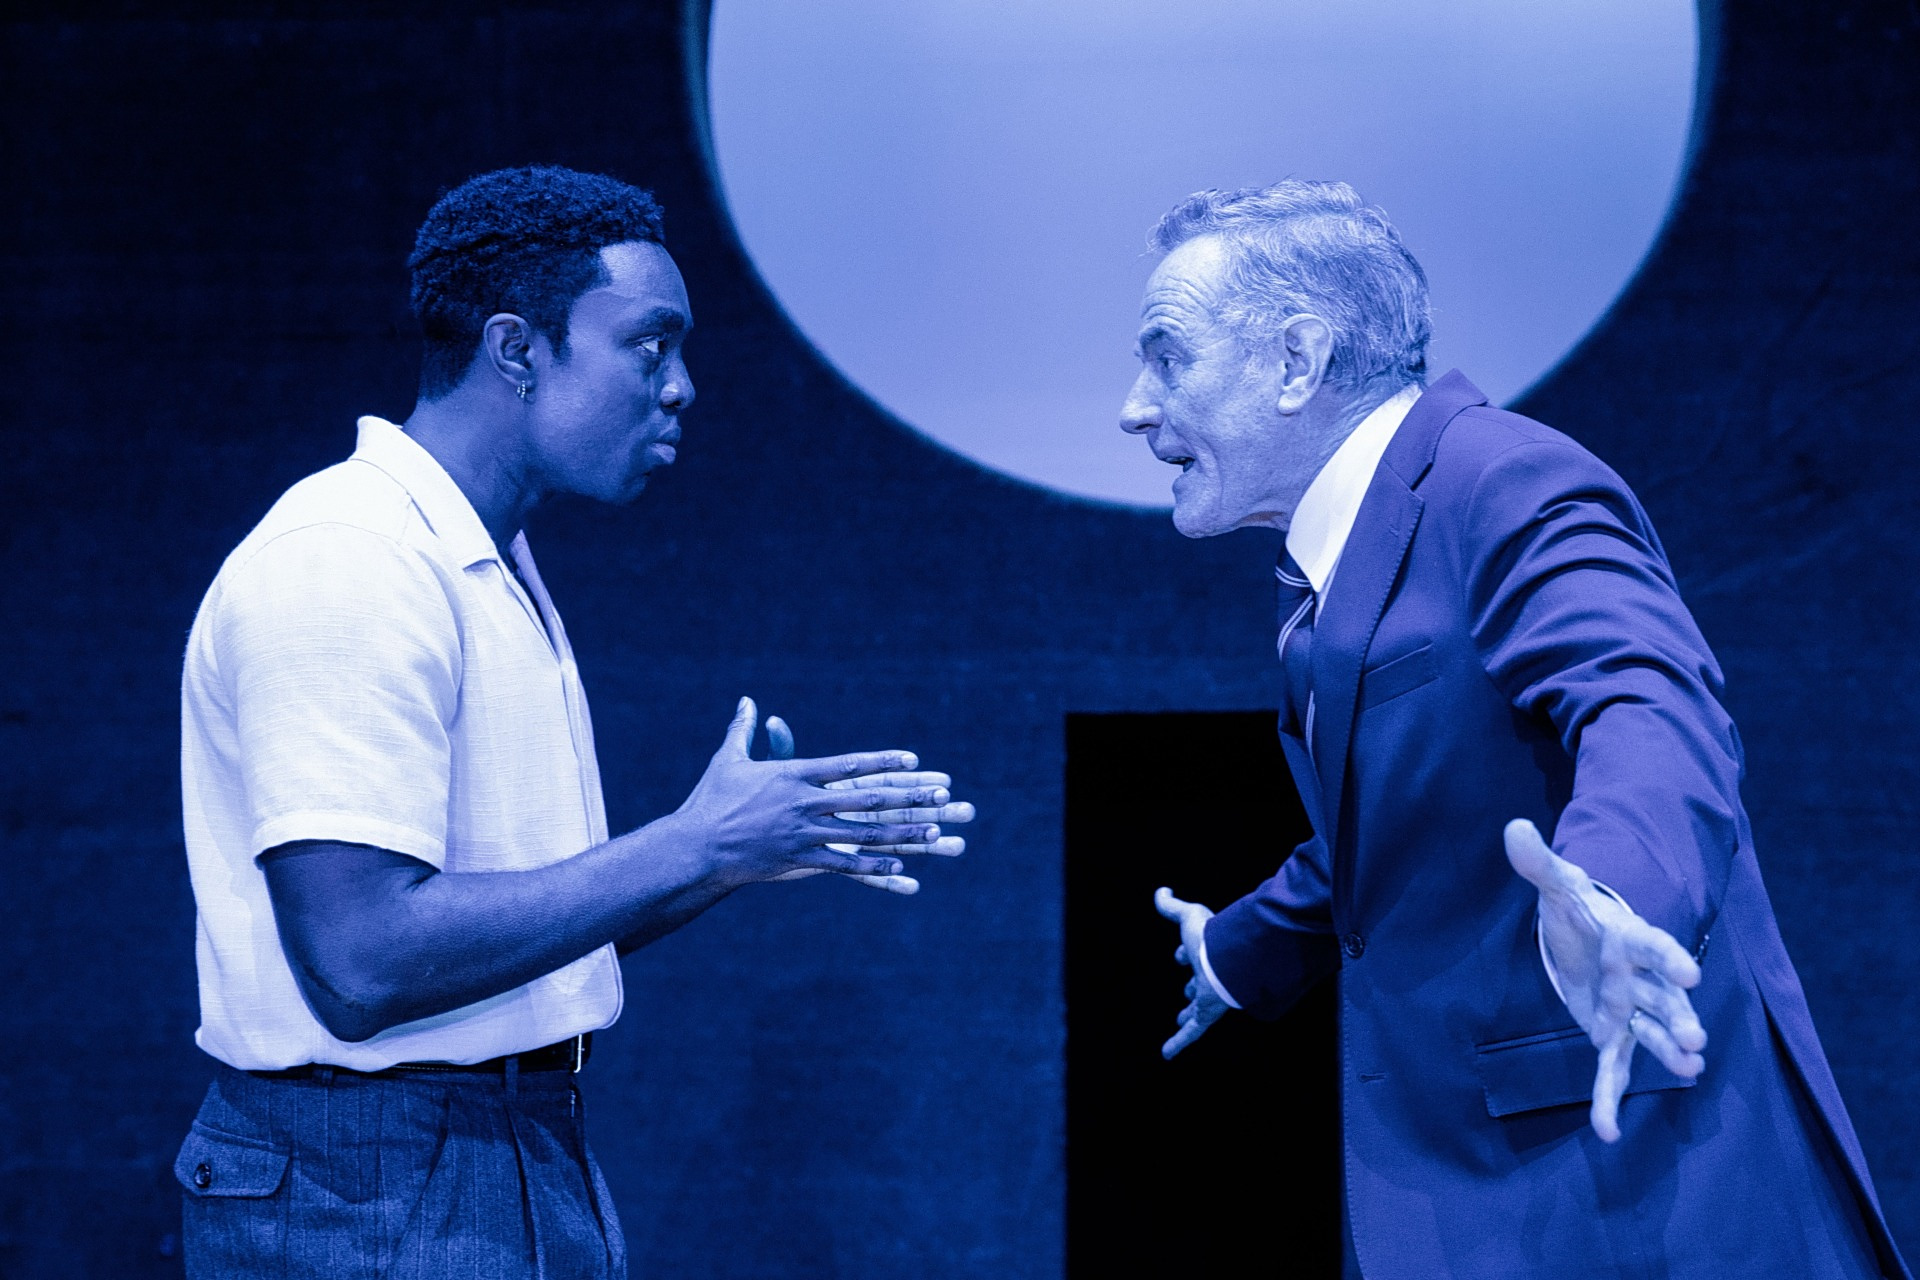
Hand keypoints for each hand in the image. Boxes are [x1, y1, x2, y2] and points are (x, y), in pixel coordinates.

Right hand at [675, 698, 950, 888]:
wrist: (696, 846)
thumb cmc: (710, 801)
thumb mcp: (728, 760)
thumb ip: (744, 729)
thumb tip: (746, 700)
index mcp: (794, 774)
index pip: (849, 764)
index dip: (883, 761)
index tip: (912, 759)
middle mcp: (805, 801)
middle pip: (867, 796)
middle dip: (907, 795)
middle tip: (940, 795)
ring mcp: (805, 832)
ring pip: (864, 831)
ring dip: (901, 832)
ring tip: (933, 833)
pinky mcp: (800, 859)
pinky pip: (845, 862)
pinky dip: (873, 864)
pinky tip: (899, 867)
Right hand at [1155, 887, 1229, 1057]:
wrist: (1232, 960)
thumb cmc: (1212, 937)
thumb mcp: (1188, 918)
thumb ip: (1173, 906)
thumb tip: (1161, 890)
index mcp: (1206, 953)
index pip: (1193, 955)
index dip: (1184, 954)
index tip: (1179, 956)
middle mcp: (1210, 976)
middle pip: (1199, 984)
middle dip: (1192, 989)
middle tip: (1187, 994)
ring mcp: (1210, 996)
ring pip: (1197, 1008)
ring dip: (1189, 1015)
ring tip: (1181, 1021)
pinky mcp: (1207, 1014)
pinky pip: (1192, 1032)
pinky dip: (1178, 1043)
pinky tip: (1166, 1055)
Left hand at [1504, 819, 1706, 1141]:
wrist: (1587, 935)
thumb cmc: (1579, 910)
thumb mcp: (1557, 886)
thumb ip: (1538, 863)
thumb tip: (1512, 827)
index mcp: (1628, 939)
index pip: (1653, 946)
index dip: (1669, 957)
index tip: (1690, 971)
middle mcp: (1638, 979)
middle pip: (1663, 1000)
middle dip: (1678, 1018)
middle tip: (1696, 1040)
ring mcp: (1630, 1010)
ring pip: (1652, 1034)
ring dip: (1668, 1052)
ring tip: (1689, 1071)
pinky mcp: (1612, 1034)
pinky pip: (1613, 1069)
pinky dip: (1609, 1099)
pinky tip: (1607, 1132)